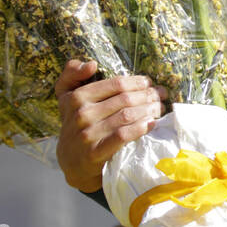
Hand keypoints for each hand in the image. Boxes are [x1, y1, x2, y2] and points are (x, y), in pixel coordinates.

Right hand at [55, 59, 166, 191]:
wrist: (72, 162)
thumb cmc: (75, 124)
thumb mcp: (66, 97)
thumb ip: (72, 75)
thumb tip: (91, 64)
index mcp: (76, 97)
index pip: (116, 84)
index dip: (137, 82)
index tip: (149, 83)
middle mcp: (81, 114)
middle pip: (125, 100)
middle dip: (147, 95)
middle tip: (160, 95)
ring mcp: (88, 134)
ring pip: (127, 116)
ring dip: (148, 110)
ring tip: (159, 108)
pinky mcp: (95, 152)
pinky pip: (123, 135)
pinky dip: (140, 128)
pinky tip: (151, 124)